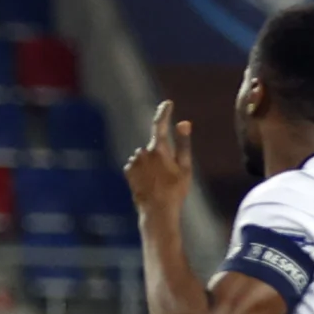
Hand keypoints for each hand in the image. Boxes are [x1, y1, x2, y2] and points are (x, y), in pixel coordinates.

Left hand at [124, 102, 196, 217]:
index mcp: (159, 150)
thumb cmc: (175, 190)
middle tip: (170, 173)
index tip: (168, 103)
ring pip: (145, 156)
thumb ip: (183, 143)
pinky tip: (149, 182)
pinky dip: (143, 170)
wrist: (157, 210)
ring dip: (152, 163)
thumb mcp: (185, 167)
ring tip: (159, 180)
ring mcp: (134, 162)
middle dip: (162, 153)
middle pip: (155, 146)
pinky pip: (137, 164)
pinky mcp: (128, 170)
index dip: (164, 113)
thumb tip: (183, 122)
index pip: (160, 125)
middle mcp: (143, 153)